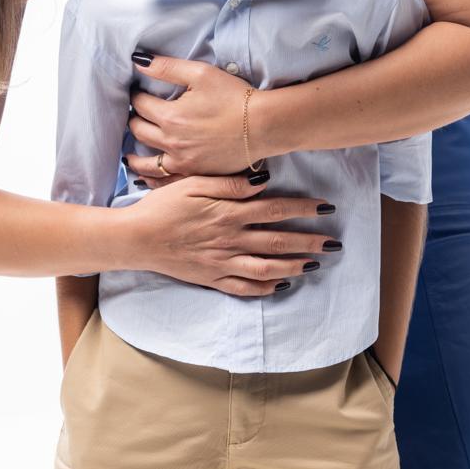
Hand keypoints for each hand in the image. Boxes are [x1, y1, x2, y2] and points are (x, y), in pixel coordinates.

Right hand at [127, 172, 337, 296]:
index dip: (303, 208)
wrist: (136, 238)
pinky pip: (245, 287)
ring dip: (295, 266)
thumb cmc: (162, 205)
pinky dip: (266, 287)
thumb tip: (262, 181)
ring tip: (315, 265)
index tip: (326, 207)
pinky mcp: (212, 279)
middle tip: (333, 243)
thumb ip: (229, 184)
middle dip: (309, 241)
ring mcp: (222, 263)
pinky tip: (281, 284)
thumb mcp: (193, 183)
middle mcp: (230, 239)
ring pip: (267, 267)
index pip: (275, 209)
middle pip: (279, 241)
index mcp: (228, 212)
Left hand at [129, 55, 260, 175]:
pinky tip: (148, 178)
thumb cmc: (234, 97)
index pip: (140, 104)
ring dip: (134, 154)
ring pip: (147, 162)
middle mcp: (171, 142)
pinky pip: (165, 181)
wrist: (263, 125)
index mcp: (170, 116)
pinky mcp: (195, 174)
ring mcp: (183, 162)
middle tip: (135, 115)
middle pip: (139, 131)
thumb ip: (166, 67)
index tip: (137, 93)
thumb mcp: (200, 74)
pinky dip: (152, 179)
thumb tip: (138, 61)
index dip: (136, 95)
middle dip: (133, 120)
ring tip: (129, 153)